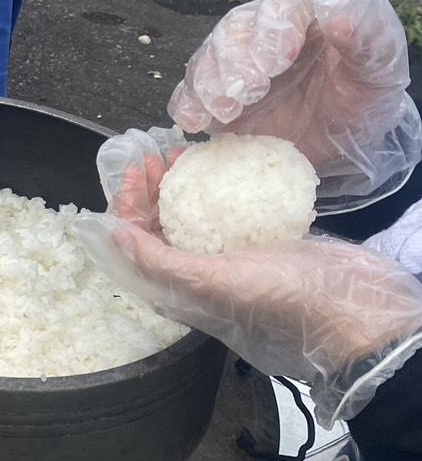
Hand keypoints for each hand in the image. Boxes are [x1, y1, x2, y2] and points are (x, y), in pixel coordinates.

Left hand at [74, 128, 421, 424]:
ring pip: (186, 215)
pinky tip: (216, 166)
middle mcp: (194, 274)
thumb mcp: (209, 281)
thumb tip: (116, 235)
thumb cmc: (276, 297)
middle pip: (156, 225)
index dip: (127, 206)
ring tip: (179, 155)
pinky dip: (212, 188)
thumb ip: (159, 261)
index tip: (135, 174)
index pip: (134, 244)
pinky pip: (221, 211)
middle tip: (155, 158)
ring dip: (176, 185)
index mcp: (174, 289)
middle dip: (149, 190)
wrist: (344, 305)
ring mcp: (224, 257)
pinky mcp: (253, 243)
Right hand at [167, 0, 420, 206]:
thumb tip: (335, 9)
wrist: (338, 144)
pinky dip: (187, 104)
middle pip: (236, 28)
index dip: (275, 29)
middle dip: (237, 59)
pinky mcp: (216, 93)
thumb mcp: (379, 73)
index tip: (279, 60)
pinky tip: (195, 121)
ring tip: (226, 109)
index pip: (283, 7)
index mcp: (307, 15)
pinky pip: (189, 91)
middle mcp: (265, 31)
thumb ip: (367, 38)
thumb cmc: (362, 102)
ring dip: (211, 82)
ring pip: (208, 55)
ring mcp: (236, 62)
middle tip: (249, 90)